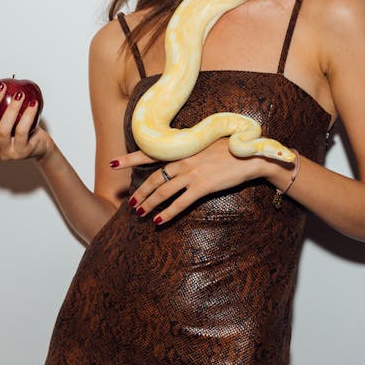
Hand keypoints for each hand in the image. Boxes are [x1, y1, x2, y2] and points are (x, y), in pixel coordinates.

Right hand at [0, 78, 52, 160]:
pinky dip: (27, 116)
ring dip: (11, 109)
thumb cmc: (17, 129)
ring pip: (3, 129)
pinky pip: (22, 132)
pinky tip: (33, 104)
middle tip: (2, 86)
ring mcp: (5, 152)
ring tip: (19, 94)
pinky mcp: (21, 153)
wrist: (38, 146)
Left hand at [112, 138, 275, 223]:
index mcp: (183, 149)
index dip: (130, 158)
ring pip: (163, 191)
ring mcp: (192, 173)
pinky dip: (167, 213)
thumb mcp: (207, 143)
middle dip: (139, 192)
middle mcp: (184, 160)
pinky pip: (180, 203)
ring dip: (149, 204)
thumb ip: (191, 151)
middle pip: (154, 178)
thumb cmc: (232, 149)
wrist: (250, 155)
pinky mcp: (203, 186)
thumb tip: (180, 158)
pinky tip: (159, 221)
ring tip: (139, 214)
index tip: (114, 163)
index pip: (151, 153)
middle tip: (129, 203)